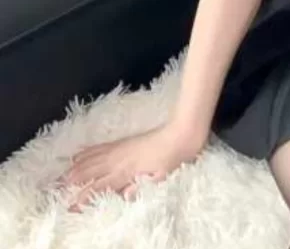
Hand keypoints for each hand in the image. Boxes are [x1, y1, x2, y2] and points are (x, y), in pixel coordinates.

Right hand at [56, 123, 205, 211]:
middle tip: (56, 190)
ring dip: (76, 168)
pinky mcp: (123, 142)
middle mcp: (119, 159)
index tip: (70, 207)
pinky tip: (79, 154)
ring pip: (92, 159)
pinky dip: (86, 152)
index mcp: (127, 171)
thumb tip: (125, 196)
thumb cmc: (175, 159)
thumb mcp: (162, 178)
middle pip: (90, 171)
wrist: (183, 133)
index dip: (84, 198)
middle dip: (73, 182)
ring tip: (62, 175)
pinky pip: (100, 147)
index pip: (100, 187)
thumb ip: (142, 187)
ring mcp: (120, 149)